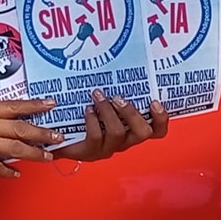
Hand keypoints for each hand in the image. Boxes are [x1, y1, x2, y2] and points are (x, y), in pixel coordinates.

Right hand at [0, 99, 62, 179]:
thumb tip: (8, 128)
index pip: (12, 106)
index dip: (34, 106)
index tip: (51, 105)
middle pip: (20, 128)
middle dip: (42, 133)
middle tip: (57, 136)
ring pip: (15, 148)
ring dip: (34, 153)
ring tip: (47, 156)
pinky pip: (0, 167)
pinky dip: (11, 171)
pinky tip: (17, 173)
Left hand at [53, 90, 168, 162]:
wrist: (59, 137)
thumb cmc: (86, 117)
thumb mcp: (105, 104)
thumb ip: (116, 94)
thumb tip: (121, 67)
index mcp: (132, 130)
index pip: (157, 131)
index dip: (161, 119)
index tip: (155, 102)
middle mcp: (124, 141)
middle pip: (142, 133)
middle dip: (132, 113)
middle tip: (118, 97)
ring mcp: (108, 148)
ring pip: (118, 132)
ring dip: (108, 111)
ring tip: (98, 96)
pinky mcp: (91, 152)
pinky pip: (96, 137)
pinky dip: (92, 120)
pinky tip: (87, 110)